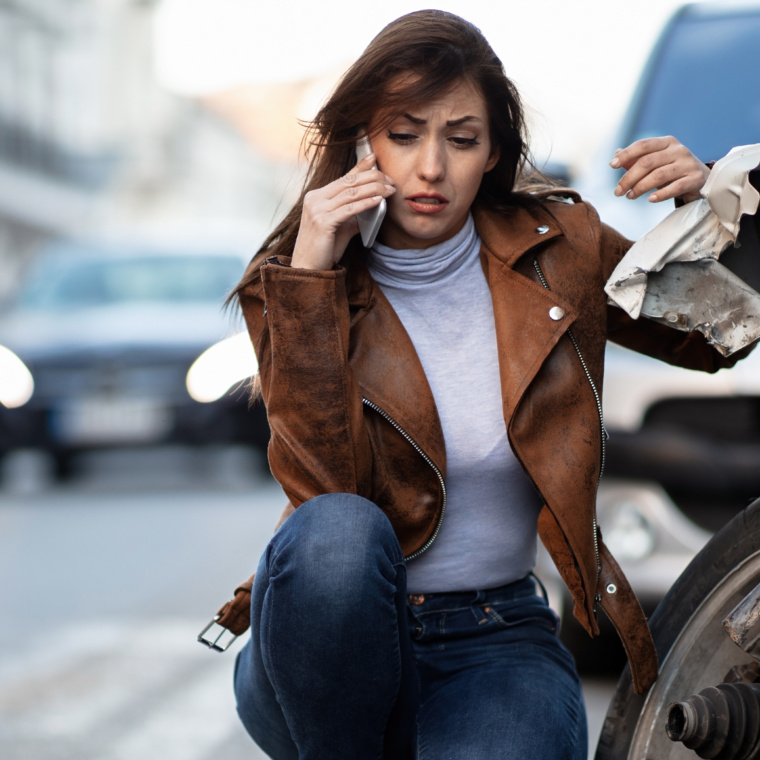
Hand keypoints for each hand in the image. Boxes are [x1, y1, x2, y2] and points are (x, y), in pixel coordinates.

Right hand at [291, 154, 395, 269]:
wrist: (308, 268)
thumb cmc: (324, 249)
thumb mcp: (340, 226)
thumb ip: (352, 214)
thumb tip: (373, 204)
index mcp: (316, 197)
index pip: (343, 178)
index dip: (360, 166)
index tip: (375, 158)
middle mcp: (315, 199)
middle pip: (348, 182)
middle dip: (372, 178)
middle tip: (390, 179)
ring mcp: (317, 210)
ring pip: (351, 193)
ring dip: (374, 189)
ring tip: (390, 189)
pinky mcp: (322, 222)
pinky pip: (349, 209)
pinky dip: (366, 203)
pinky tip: (378, 201)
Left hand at [609, 136, 709, 203]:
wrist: (703, 181)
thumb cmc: (674, 172)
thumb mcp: (656, 163)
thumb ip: (637, 159)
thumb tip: (616, 153)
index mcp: (667, 142)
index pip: (643, 145)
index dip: (626, 154)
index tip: (611, 165)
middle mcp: (678, 150)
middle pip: (648, 162)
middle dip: (629, 178)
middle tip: (618, 191)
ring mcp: (688, 164)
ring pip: (658, 175)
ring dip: (640, 188)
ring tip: (630, 196)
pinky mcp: (695, 179)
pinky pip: (675, 187)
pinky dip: (661, 194)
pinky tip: (650, 200)